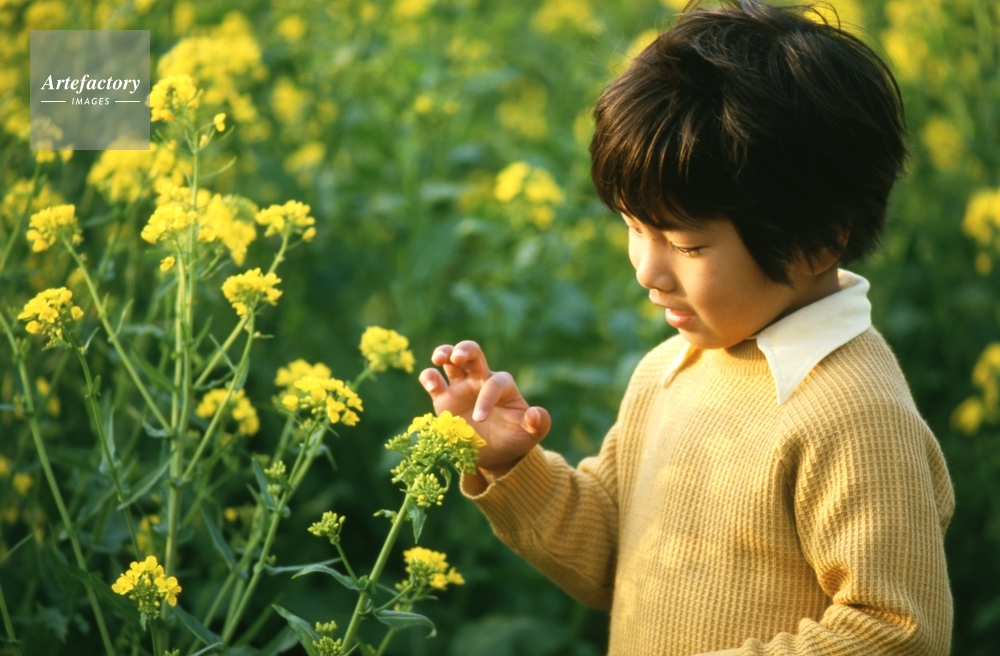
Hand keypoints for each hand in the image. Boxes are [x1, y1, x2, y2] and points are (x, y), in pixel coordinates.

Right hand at [419, 340, 549, 475]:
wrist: (495, 453)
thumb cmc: (515, 438)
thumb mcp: (532, 434)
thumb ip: (539, 423)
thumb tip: (535, 414)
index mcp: (502, 385)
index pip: (494, 384)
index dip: (486, 398)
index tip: (479, 419)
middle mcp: (480, 380)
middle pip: (472, 353)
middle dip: (464, 350)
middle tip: (457, 357)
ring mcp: (461, 388)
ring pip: (450, 360)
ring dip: (444, 353)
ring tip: (438, 358)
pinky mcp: (444, 399)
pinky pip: (434, 381)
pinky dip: (429, 377)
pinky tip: (430, 382)